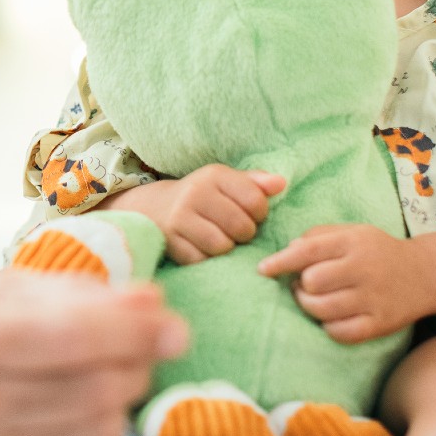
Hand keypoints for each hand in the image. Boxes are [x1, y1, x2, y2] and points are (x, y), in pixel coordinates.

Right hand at [98, 165, 286, 264]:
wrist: (154, 208)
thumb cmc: (202, 196)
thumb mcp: (226, 182)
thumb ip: (256, 183)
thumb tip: (282, 183)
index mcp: (214, 175)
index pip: (256, 201)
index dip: (260, 214)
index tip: (251, 215)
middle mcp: (196, 193)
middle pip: (242, 227)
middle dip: (244, 234)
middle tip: (234, 231)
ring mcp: (180, 218)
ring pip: (223, 246)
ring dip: (226, 248)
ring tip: (219, 239)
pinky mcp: (170, 241)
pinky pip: (202, 260)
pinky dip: (206, 258)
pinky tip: (202, 248)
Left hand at [257, 224, 431, 343]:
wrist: (425, 273)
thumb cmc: (376, 251)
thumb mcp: (351, 232)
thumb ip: (317, 237)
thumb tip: (286, 252)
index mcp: (353, 242)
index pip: (309, 250)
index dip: (280, 261)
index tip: (262, 270)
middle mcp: (364, 268)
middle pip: (312, 282)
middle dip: (300, 286)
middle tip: (304, 285)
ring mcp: (373, 298)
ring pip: (322, 310)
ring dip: (310, 306)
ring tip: (314, 300)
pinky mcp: (381, 323)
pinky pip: (340, 332)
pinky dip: (328, 327)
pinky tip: (332, 317)